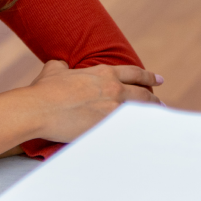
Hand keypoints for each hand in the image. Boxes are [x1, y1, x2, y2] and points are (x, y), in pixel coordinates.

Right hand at [27, 60, 163, 142]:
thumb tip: (61, 65)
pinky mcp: (107, 127)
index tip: (158, 80)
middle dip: (154, 100)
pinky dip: (138, 131)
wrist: (39, 109)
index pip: (134, 74)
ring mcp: (112, 109)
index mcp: (104, 73)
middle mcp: (113, 89)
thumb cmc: (44, 90)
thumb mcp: (54, 70)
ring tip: (156, 121)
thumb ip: (62, 67)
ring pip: (139, 112)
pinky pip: (129, 129)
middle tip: (161, 104)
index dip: (148, 77)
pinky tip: (143, 136)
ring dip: (149, 116)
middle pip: (142, 94)